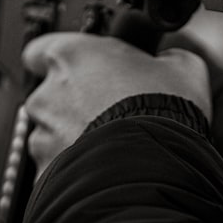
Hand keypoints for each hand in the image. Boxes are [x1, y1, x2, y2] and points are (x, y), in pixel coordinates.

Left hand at [22, 32, 210, 175]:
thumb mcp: (183, 68)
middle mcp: (47, 93)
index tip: (78, 67)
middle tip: (108, 110)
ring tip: (110, 145)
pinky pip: (57, 167)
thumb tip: (170, 61)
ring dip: (73, 137)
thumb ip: (167, 57)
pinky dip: (75, 167)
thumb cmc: (159, 113)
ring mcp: (42, 136)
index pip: (40, 49)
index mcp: (71, 56)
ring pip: (52, 134)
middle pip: (49, 95)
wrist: (149, 170)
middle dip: (73, 103)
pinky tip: (104, 167)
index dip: (60, 59)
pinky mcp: (45, 172)